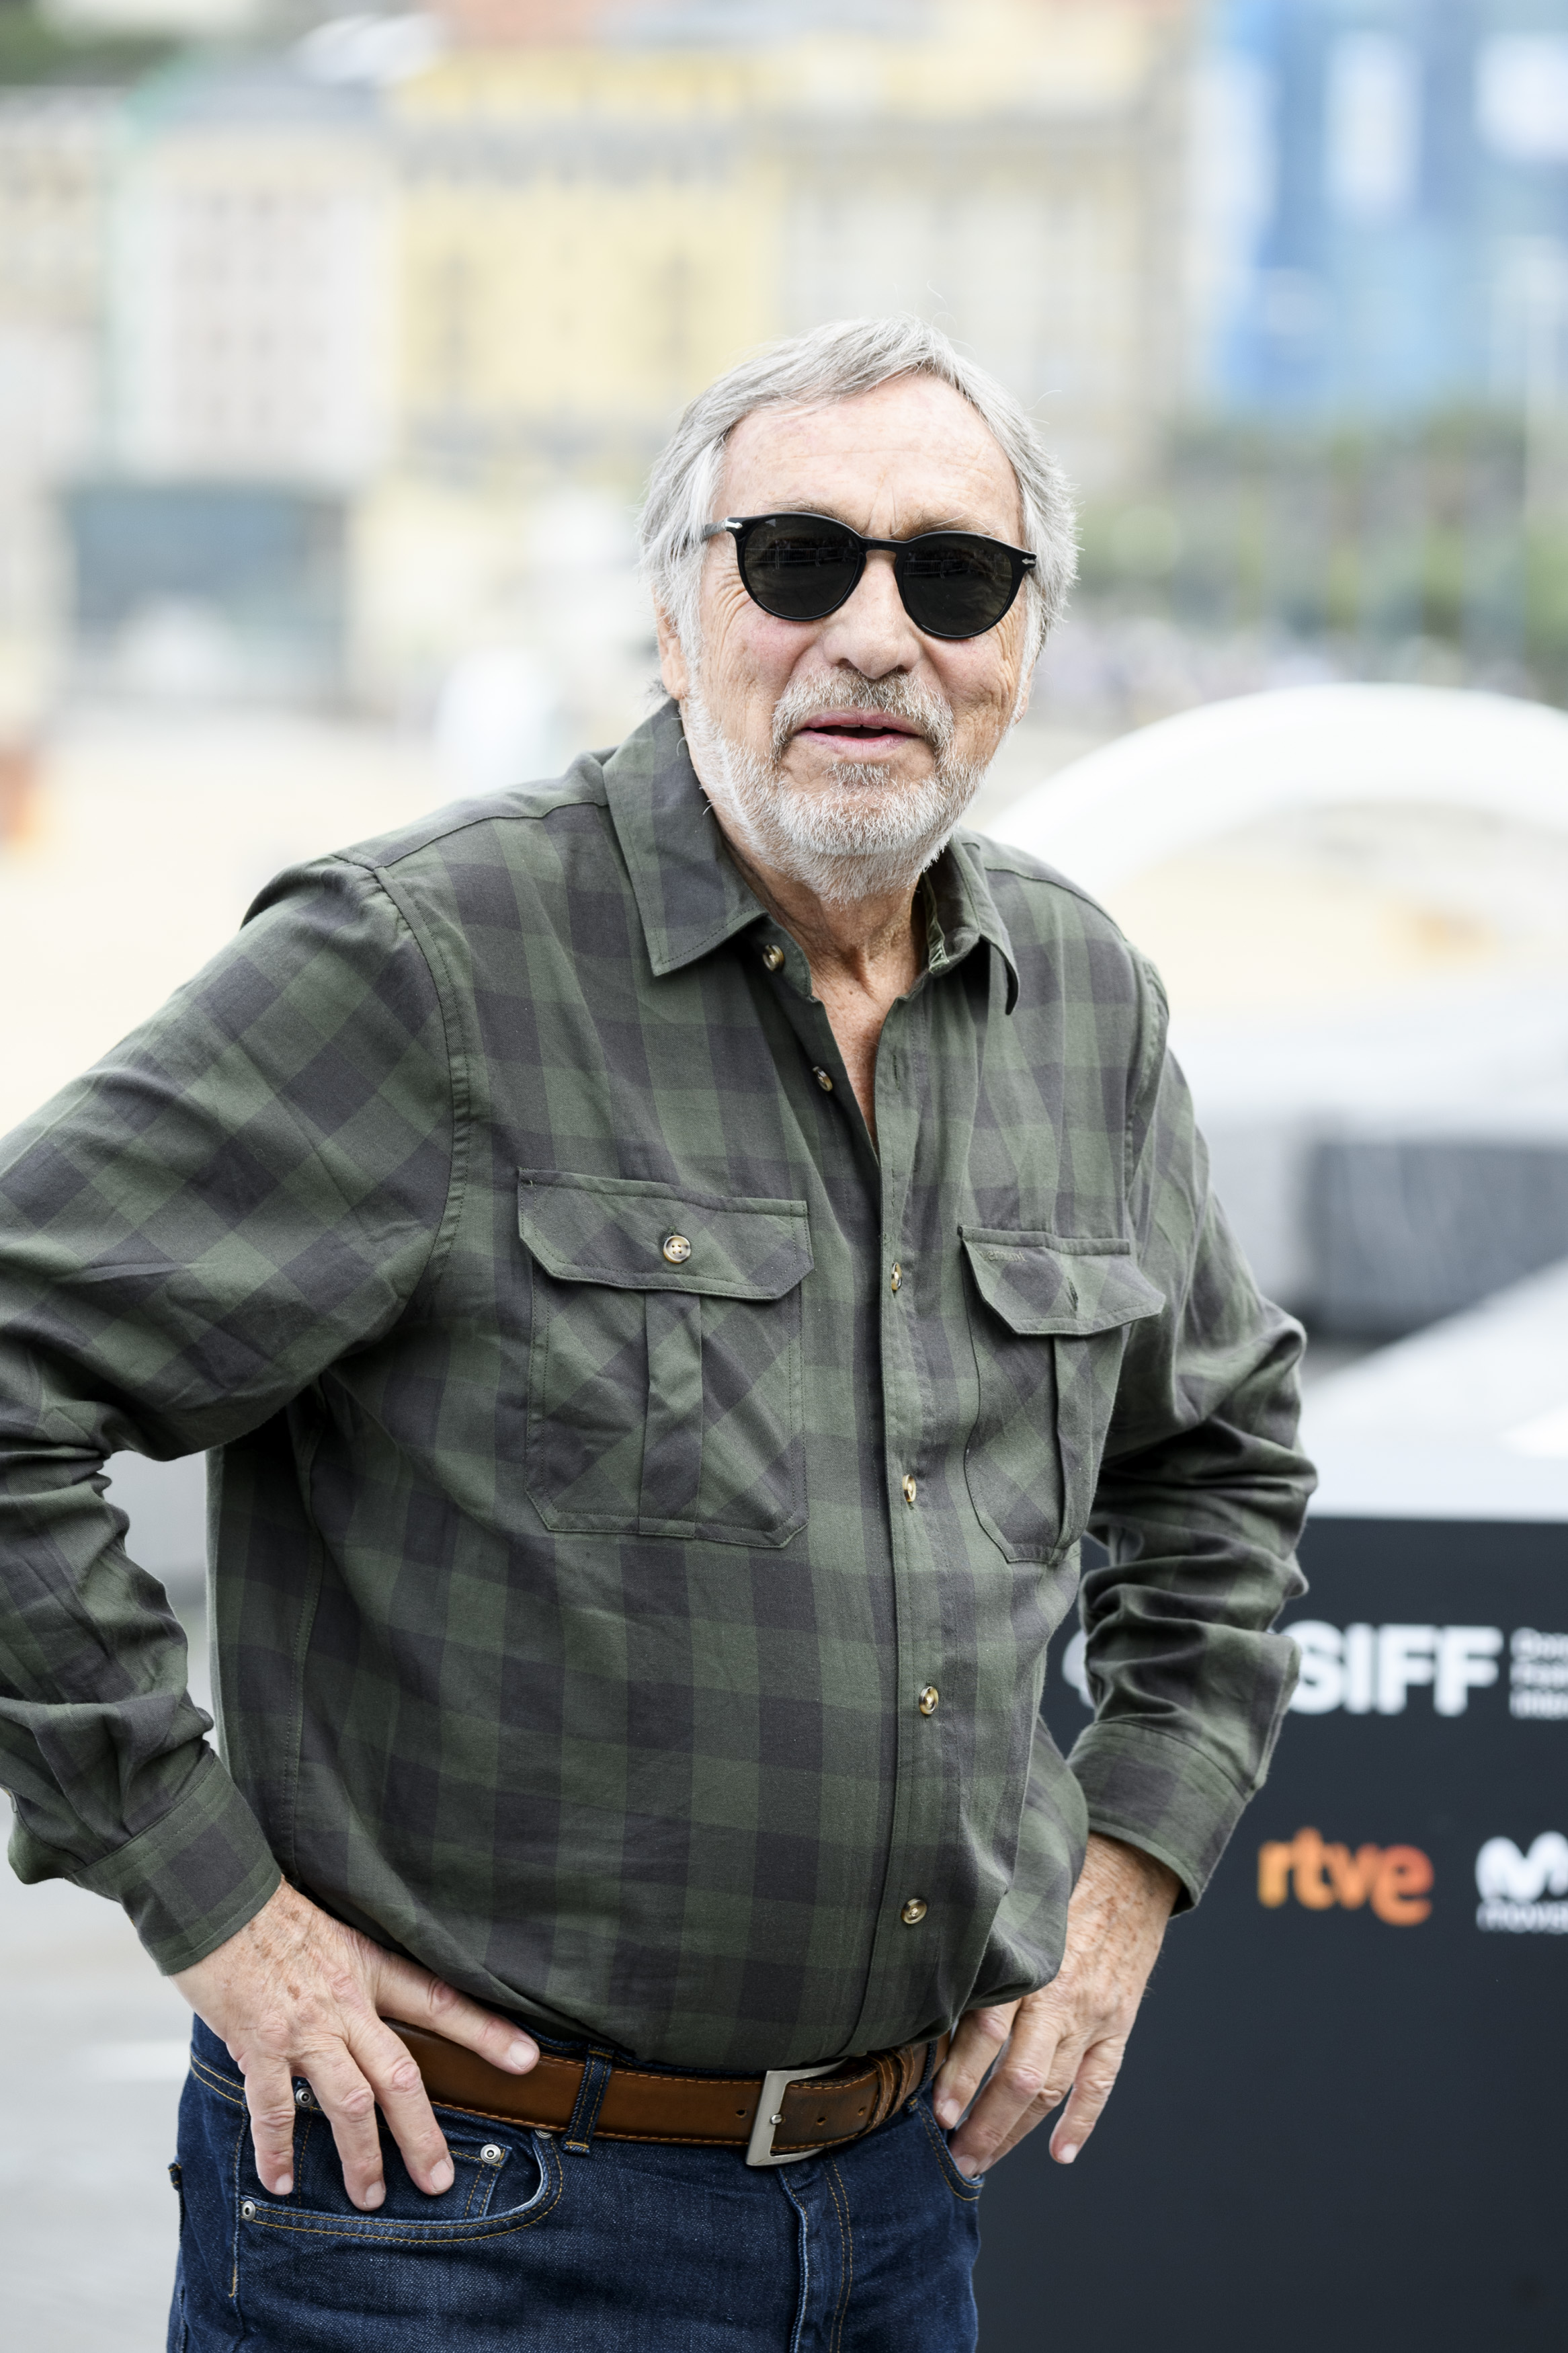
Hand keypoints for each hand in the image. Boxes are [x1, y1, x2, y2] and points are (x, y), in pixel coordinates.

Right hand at [173, 1880, 537, 2210]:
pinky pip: (274, 2108)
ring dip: (361, 2156)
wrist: (220, 1898)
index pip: (441, 2003)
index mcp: (371, 1970)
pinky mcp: (259, 2044)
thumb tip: (380, 2011)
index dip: (486, 2032)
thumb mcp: (338, 1931)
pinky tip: (282, 2181)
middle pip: (400, 2076)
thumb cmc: (275, 1914)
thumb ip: (360, 1974)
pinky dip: (278, 2150)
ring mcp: (303, 2028)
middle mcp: (345, 2004)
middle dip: (422, 2134)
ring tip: (371, 2196)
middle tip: (438, 2180)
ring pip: (348, 2103)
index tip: (526, 2060)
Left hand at [934, 1832, 1177, 2174]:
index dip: (959, 2076)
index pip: (987, 2032)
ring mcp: (1095, 2015)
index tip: (936, 2113)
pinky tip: (1061, 2152)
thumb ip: (980, 1956)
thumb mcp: (1011, 1910)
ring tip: (984, 2159)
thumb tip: (925, 1999)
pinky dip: (1082, 2122)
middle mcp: (1062, 1995)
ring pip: (1054, 2088)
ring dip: (1017, 2132)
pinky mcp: (1119, 2025)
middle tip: (955, 2157)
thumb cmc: (1056, 1888)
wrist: (1129, 1873)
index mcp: (1029, 1963)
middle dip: (984, 2124)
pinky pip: (1101, 2083)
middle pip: (1020, 2076)